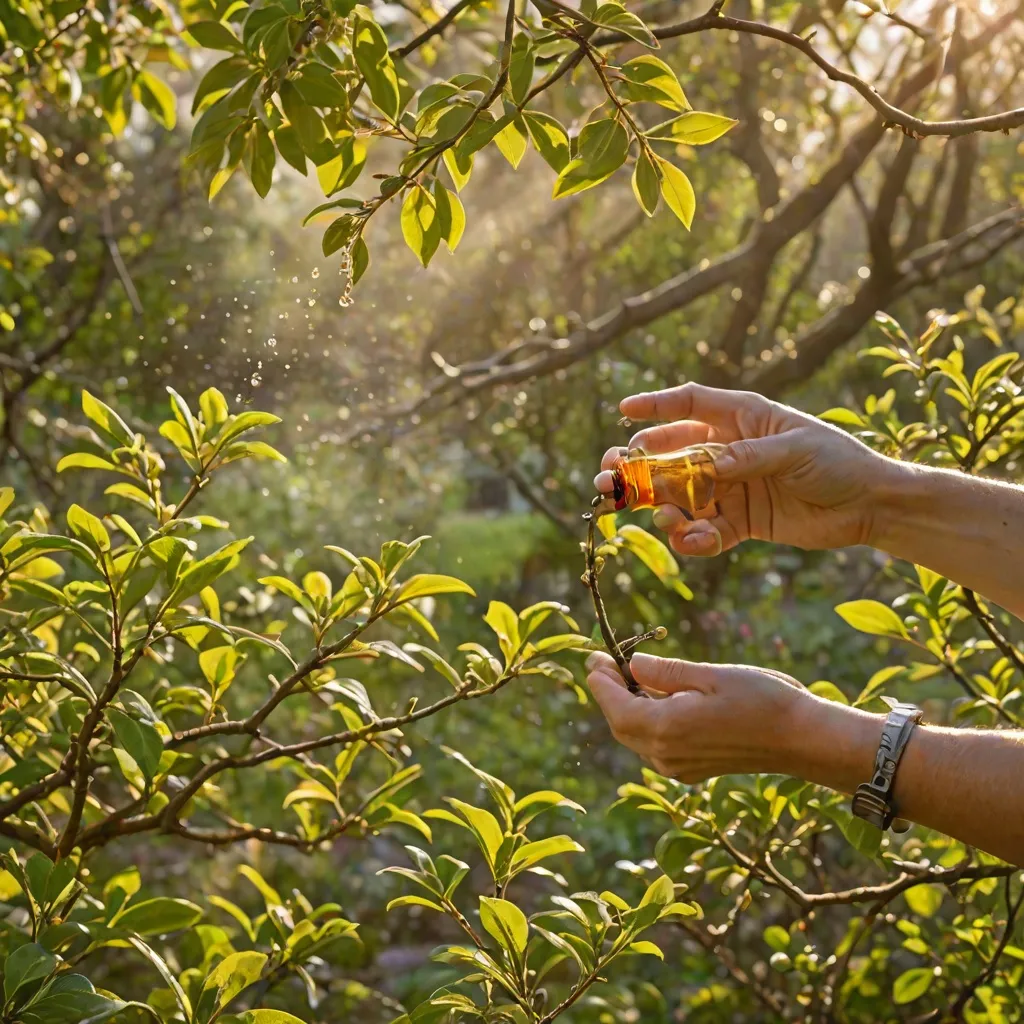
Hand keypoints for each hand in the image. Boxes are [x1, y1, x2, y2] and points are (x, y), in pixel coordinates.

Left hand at [585, 650, 811, 782]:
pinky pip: (655, 745)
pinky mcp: (691, 770)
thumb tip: (632, 665)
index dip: (601, 681)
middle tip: (604, 662)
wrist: (802, 740)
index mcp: (667, 729)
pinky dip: (646, 721)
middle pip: (620, 724)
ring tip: (627, 675)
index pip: (615, 706)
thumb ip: (666, 672)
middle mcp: (666, 755)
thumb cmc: (762, 700)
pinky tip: (655, 698)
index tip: (594, 657)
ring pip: (636, 736)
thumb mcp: (710, 675)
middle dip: (609, 693)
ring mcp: (678, 767)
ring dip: (626, 707)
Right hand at [594, 382, 897, 556]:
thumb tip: (710, 466)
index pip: (690, 404)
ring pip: (681, 497)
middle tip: (610, 478)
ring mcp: (731, 487)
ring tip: (664, 519)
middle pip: (670, 455)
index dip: (656, 405)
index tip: (623, 409)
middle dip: (637, 466)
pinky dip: (694, 539)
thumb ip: (750, 457)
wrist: (869, 505)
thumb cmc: (838, 461)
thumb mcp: (797, 450)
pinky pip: (705, 530)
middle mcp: (729, 450)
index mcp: (742, 418)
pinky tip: (694, 541)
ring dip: (662, 508)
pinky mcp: (739, 521)